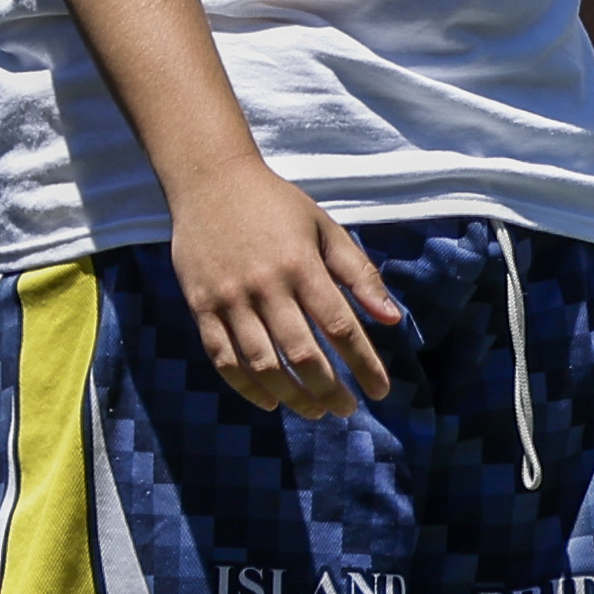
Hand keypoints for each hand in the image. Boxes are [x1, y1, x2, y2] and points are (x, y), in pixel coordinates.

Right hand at [173, 161, 398, 416]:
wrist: (211, 181)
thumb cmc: (277, 206)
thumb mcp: (325, 229)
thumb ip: (359, 274)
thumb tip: (393, 319)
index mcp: (301, 265)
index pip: (340, 326)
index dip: (364, 363)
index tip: (381, 390)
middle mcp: (265, 286)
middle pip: (302, 354)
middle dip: (330, 390)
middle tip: (348, 410)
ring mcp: (229, 299)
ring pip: (262, 364)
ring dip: (292, 396)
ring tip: (315, 412)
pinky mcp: (201, 307)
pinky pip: (223, 358)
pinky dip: (246, 387)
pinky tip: (270, 402)